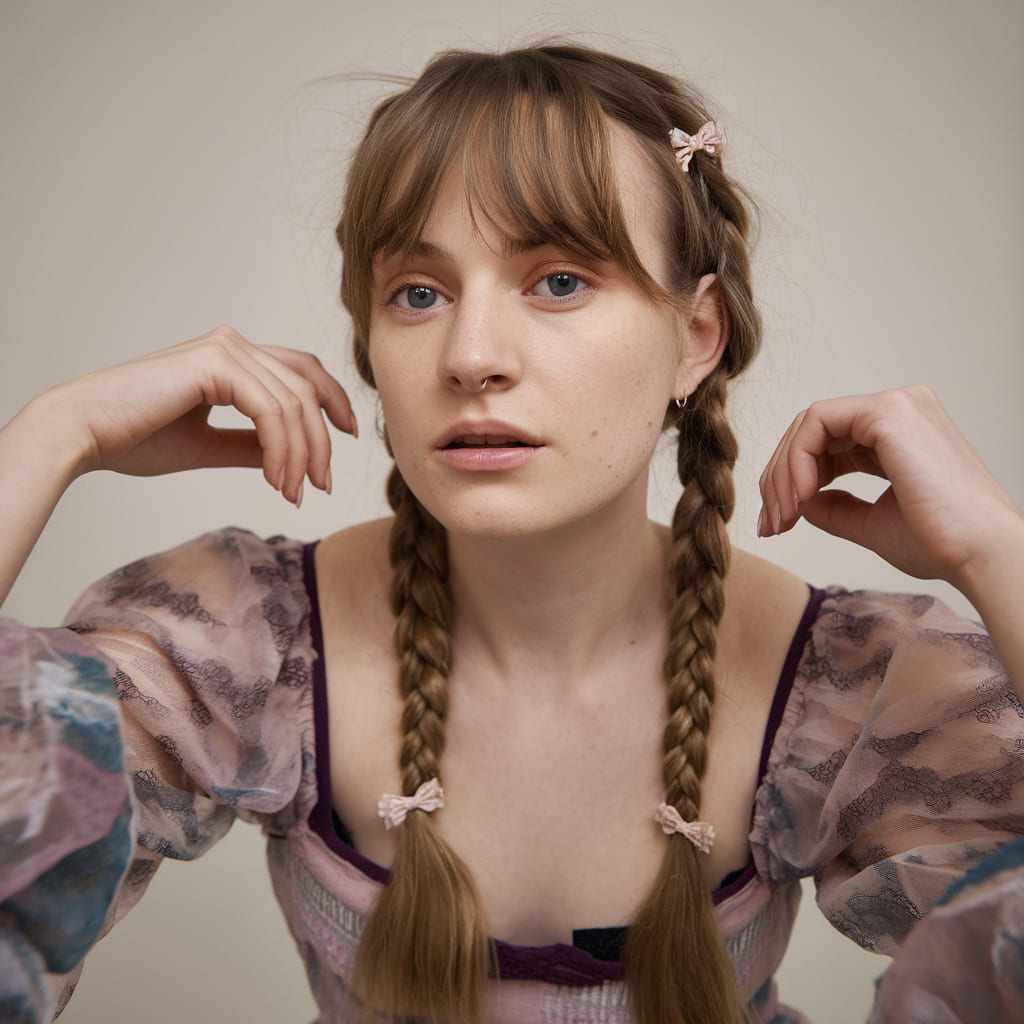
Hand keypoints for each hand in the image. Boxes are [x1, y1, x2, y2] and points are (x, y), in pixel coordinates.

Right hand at [35, 326, 356, 504]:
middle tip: (322, 485)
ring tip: (293, 493)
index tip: (349, 435)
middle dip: (322, 440)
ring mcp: (226, 349)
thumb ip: (251, 445)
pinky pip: (272, 410)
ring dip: (301, 455)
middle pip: (306, 388)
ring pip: (294, 403)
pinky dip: (282, 450)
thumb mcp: (209, 445)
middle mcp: (233, 345)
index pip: (302, 371)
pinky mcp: (216, 363)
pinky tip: (277, 480)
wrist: (86, 434)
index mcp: (232, 357)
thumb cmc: (135, 438)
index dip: (333, 400)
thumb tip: (291, 460)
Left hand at [756, 385, 1022, 589]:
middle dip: (779, 479)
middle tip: (770, 524)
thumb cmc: (940, 543)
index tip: (778, 524)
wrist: (980, 554)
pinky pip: (816, 423)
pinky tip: (802, 498)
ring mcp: (895, 405)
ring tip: (783, 518)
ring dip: (783, 473)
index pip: (825, 444)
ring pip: (808, 425)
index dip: (792, 481)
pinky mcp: (888, 411)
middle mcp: (899, 410)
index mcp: (900, 433)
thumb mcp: (872, 522)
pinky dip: (796, 461)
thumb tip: (796, 502)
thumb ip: (833, 506)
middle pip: (810, 432)